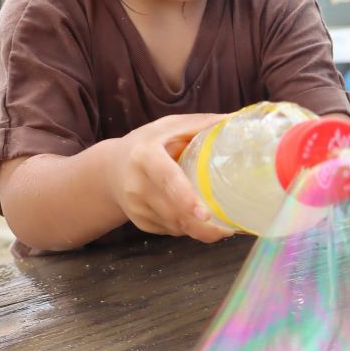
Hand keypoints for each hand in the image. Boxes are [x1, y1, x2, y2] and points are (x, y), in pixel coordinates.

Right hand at [108, 113, 233, 241]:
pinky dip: (188, 228)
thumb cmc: (148, 143)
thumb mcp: (168, 127)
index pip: (166, 179)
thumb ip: (200, 124)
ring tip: (222, 228)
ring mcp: (136, 207)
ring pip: (174, 226)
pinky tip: (199, 222)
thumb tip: (238, 119)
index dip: (184, 197)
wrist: (111, 168)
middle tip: (228, 230)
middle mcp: (136, 184)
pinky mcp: (140, 222)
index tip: (204, 214)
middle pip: (172, 212)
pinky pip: (170, 230)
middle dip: (201, 226)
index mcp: (145, 156)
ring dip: (199, 230)